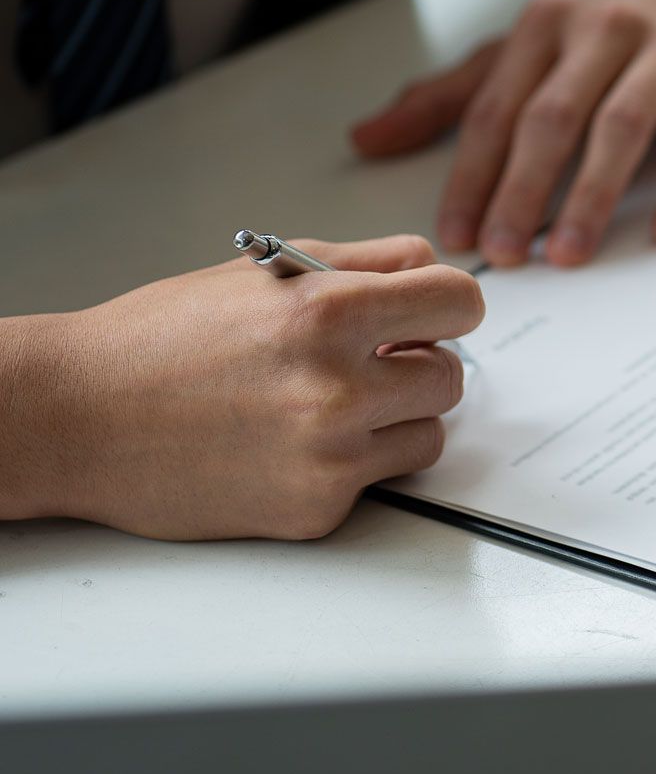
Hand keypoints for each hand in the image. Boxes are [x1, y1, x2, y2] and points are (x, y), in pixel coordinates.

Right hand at [4, 236, 483, 540]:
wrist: (77, 418)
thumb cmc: (162, 339)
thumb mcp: (264, 273)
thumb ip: (365, 262)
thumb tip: (433, 265)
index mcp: (330, 312)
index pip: (462, 302)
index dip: (449, 305)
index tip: (432, 314)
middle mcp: (338, 387)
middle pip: (452, 376)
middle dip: (417, 365)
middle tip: (368, 362)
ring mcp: (329, 456)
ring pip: (429, 435)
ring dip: (395, 419)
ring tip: (327, 403)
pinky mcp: (316, 510)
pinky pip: (377, 481)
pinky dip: (349, 464)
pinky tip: (290, 444)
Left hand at [351, 0, 655, 265]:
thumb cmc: (617, 30)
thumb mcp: (530, 48)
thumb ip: (453, 95)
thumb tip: (365, 139)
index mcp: (546, 25)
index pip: (497, 107)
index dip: (472, 173)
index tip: (456, 233)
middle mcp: (604, 29)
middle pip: (553, 117)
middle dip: (522, 189)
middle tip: (505, 253)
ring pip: (622, 126)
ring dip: (592, 195)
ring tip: (570, 253)